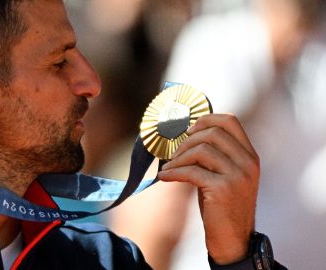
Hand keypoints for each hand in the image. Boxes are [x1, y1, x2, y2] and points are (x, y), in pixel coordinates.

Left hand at [157, 114, 258, 264]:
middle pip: (212, 133)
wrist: (233, 239)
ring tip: (168, 167)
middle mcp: (248, 162)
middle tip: (174, 154)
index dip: (206, 119)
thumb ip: (215, 155)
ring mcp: (238, 175)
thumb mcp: (225, 175)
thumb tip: (187, 135)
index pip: (230, 121)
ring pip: (201, 150)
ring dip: (178, 158)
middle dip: (187, 141)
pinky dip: (173, 172)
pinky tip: (164, 177)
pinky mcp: (223, 189)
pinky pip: (191, 171)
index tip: (188, 130)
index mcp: (249, 155)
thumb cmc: (222, 206)